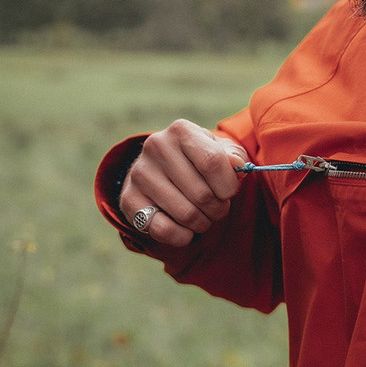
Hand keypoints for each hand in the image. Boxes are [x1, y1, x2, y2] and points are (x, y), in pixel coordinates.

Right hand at [120, 119, 249, 246]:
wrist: (161, 170)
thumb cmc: (199, 161)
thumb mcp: (220, 152)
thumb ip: (234, 158)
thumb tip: (237, 166)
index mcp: (182, 130)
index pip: (213, 163)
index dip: (228, 186)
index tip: (229, 192)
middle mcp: (156, 146)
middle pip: (202, 195)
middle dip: (218, 209)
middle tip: (216, 208)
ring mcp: (140, 173)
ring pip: (186, 215)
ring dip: (202, 223)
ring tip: (202, 216)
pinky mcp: (128, 199)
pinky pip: (163, 230)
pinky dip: (182, 236)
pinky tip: (185, 230)